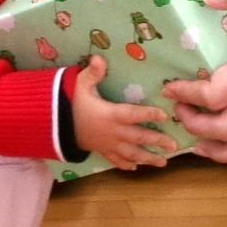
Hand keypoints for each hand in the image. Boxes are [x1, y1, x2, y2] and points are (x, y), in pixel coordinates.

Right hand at [71, 57, 174, 171]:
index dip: (149, 114)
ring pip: (131, 154)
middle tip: (173, 145)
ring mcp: (107, 144)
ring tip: (163, 162)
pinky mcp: (100, 151)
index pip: (133, 114)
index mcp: (111, 114)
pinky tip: (135, 168)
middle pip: (138, 138)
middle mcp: (113, 132)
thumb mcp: (79, 85)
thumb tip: (99, 58)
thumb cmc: (69, 103)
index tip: (164, 115)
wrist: (52, 126)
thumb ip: (92, 73)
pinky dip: (125, 165)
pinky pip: (115, 160)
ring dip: (148, 158)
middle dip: (156, 142)